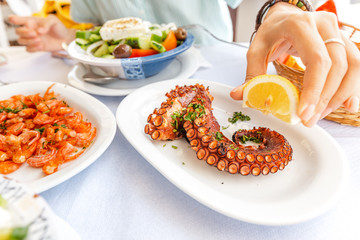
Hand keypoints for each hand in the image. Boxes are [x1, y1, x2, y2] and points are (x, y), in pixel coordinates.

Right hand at [8, 15, 75, 51]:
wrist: (66, 39)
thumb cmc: (59, 28)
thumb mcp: (54, 21)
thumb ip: (46, 23)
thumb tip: (39, 31)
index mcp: (32, 22)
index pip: (18, 19)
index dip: (14, 19)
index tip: (14, 20)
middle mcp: (30, 30)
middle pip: (18, 31)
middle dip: (24, 32)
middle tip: (34, 33)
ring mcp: (32, 39)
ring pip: (21, 41)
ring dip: (28, 41)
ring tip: (39, 40)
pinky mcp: (36, 47)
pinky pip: (28, 49)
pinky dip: (32, 48)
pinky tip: (40, 46)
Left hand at [230, 3, 359, 126]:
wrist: (286, 18)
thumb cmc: (272, 33)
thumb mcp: (257, 50)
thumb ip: (251, 74)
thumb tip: (239, 95)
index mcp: (300, 25)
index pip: (316, 60)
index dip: (314, 89)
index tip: (304, 112)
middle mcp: (324, 25)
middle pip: (336, 66)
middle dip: (324, 98)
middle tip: (309, 119)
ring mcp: (337, 32)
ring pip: (352, 67)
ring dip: (338, 96)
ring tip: (319, 115)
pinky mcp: (344, 42)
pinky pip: (356, 65)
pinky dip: (352, 88)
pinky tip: (348, 105)